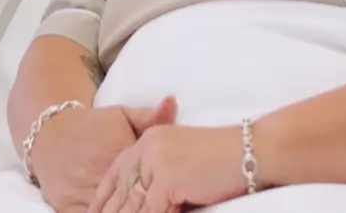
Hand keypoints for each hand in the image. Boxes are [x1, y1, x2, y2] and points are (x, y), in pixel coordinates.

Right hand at [30, 99, 175, 212]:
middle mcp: (97, 172)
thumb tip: (173, 102)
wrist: (50, 131)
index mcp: (117, 152)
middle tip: (164, 211)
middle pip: (129, 201)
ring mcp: (79, 190)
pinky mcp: (64, 203)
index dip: (160, 192)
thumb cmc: (94, 126)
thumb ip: (151, 116)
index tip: (175, 200)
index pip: (146, 180)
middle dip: (144, 206)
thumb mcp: (123, 116)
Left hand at [91, 120, 246, 212]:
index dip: (106, 193)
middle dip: (111, 210)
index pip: (119, 170)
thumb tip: (150, 197)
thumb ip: (161, 171)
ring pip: (134, 203)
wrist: (250, 150)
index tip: (95, 209)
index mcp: (150, 139)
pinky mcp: (168, 178)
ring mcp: (157, 162)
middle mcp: (148, 147)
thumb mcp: (183, 155)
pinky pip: (151, 211)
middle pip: (123, 188)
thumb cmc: (223, 158)